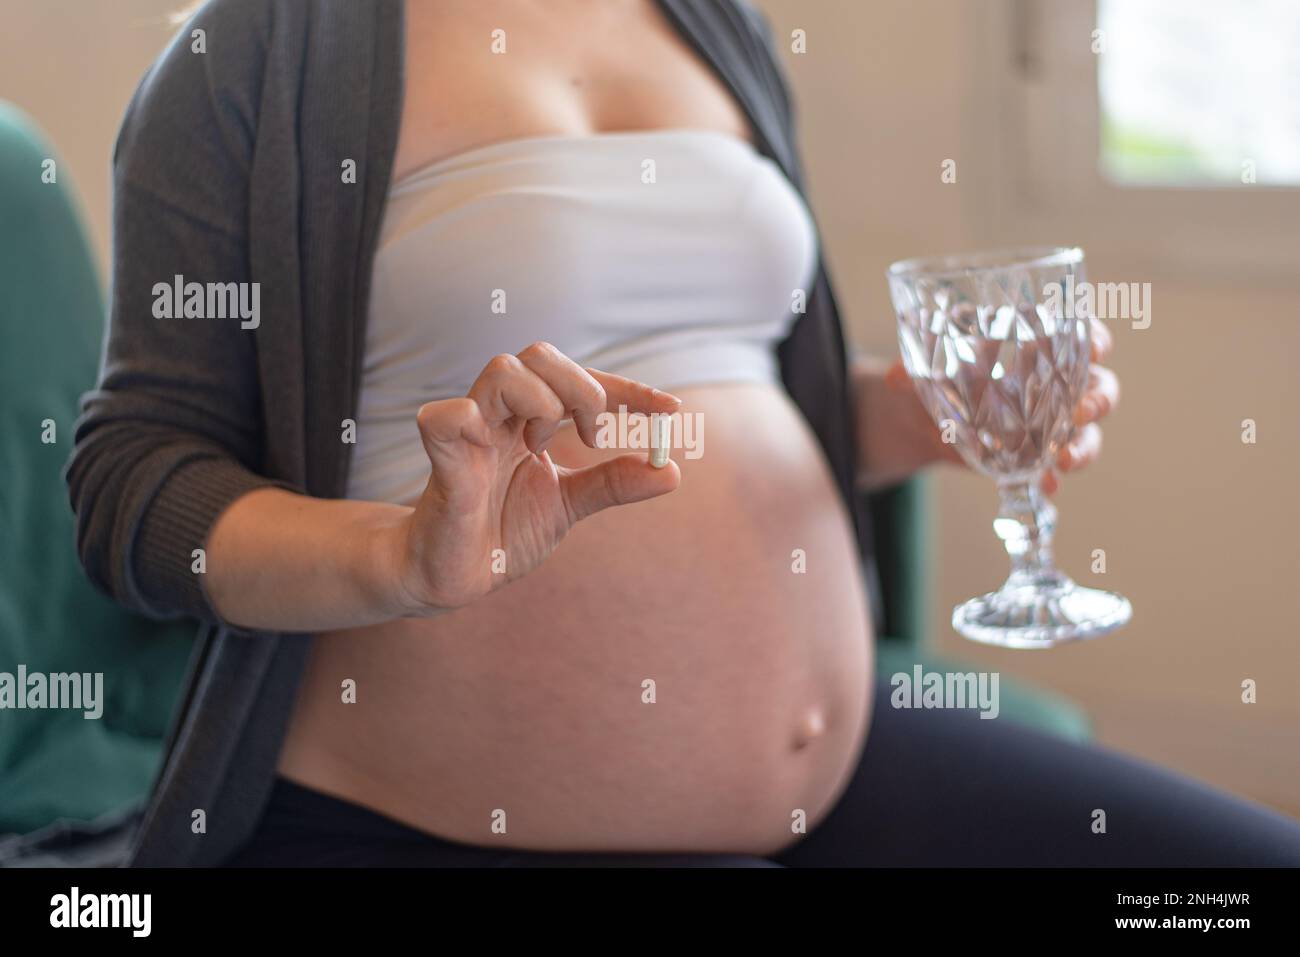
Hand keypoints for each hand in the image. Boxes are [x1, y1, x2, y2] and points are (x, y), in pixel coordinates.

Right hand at [393, 341, 681, 613]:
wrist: (453, 577)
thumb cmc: (501, 532)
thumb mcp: (567, 505)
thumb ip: (612, 484)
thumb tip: (670, 471)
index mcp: (528, 421)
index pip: (580, 380)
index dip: (627, 389)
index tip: (670, 409)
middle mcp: (500, 417)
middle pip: (538, 357)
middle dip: (581, 387)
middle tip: (594, 436)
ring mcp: (469, 435)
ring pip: (502, 371)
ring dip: (541, 401)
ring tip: (541, 446)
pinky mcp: (442, 465)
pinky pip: (443, 419)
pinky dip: (469, 422)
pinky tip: (490, 451)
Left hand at [880, 317, 1120, 493]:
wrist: (925, 417)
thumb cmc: (943, 372)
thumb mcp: (932, 365)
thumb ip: (919, 368)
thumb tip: (897, 377)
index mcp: (1044, 345)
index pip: (1084, 336)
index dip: (1096, 340)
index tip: (1095, 347)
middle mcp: (1058, 384)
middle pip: (1101, 387)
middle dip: (1098, 399)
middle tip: (1081, 411)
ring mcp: (1052, 424)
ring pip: (1087, 433)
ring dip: (1083, 447)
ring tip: (1063, 460)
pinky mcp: (1035, 456)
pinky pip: (1054, 469)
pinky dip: (1050, 479)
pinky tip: (1043, 486)